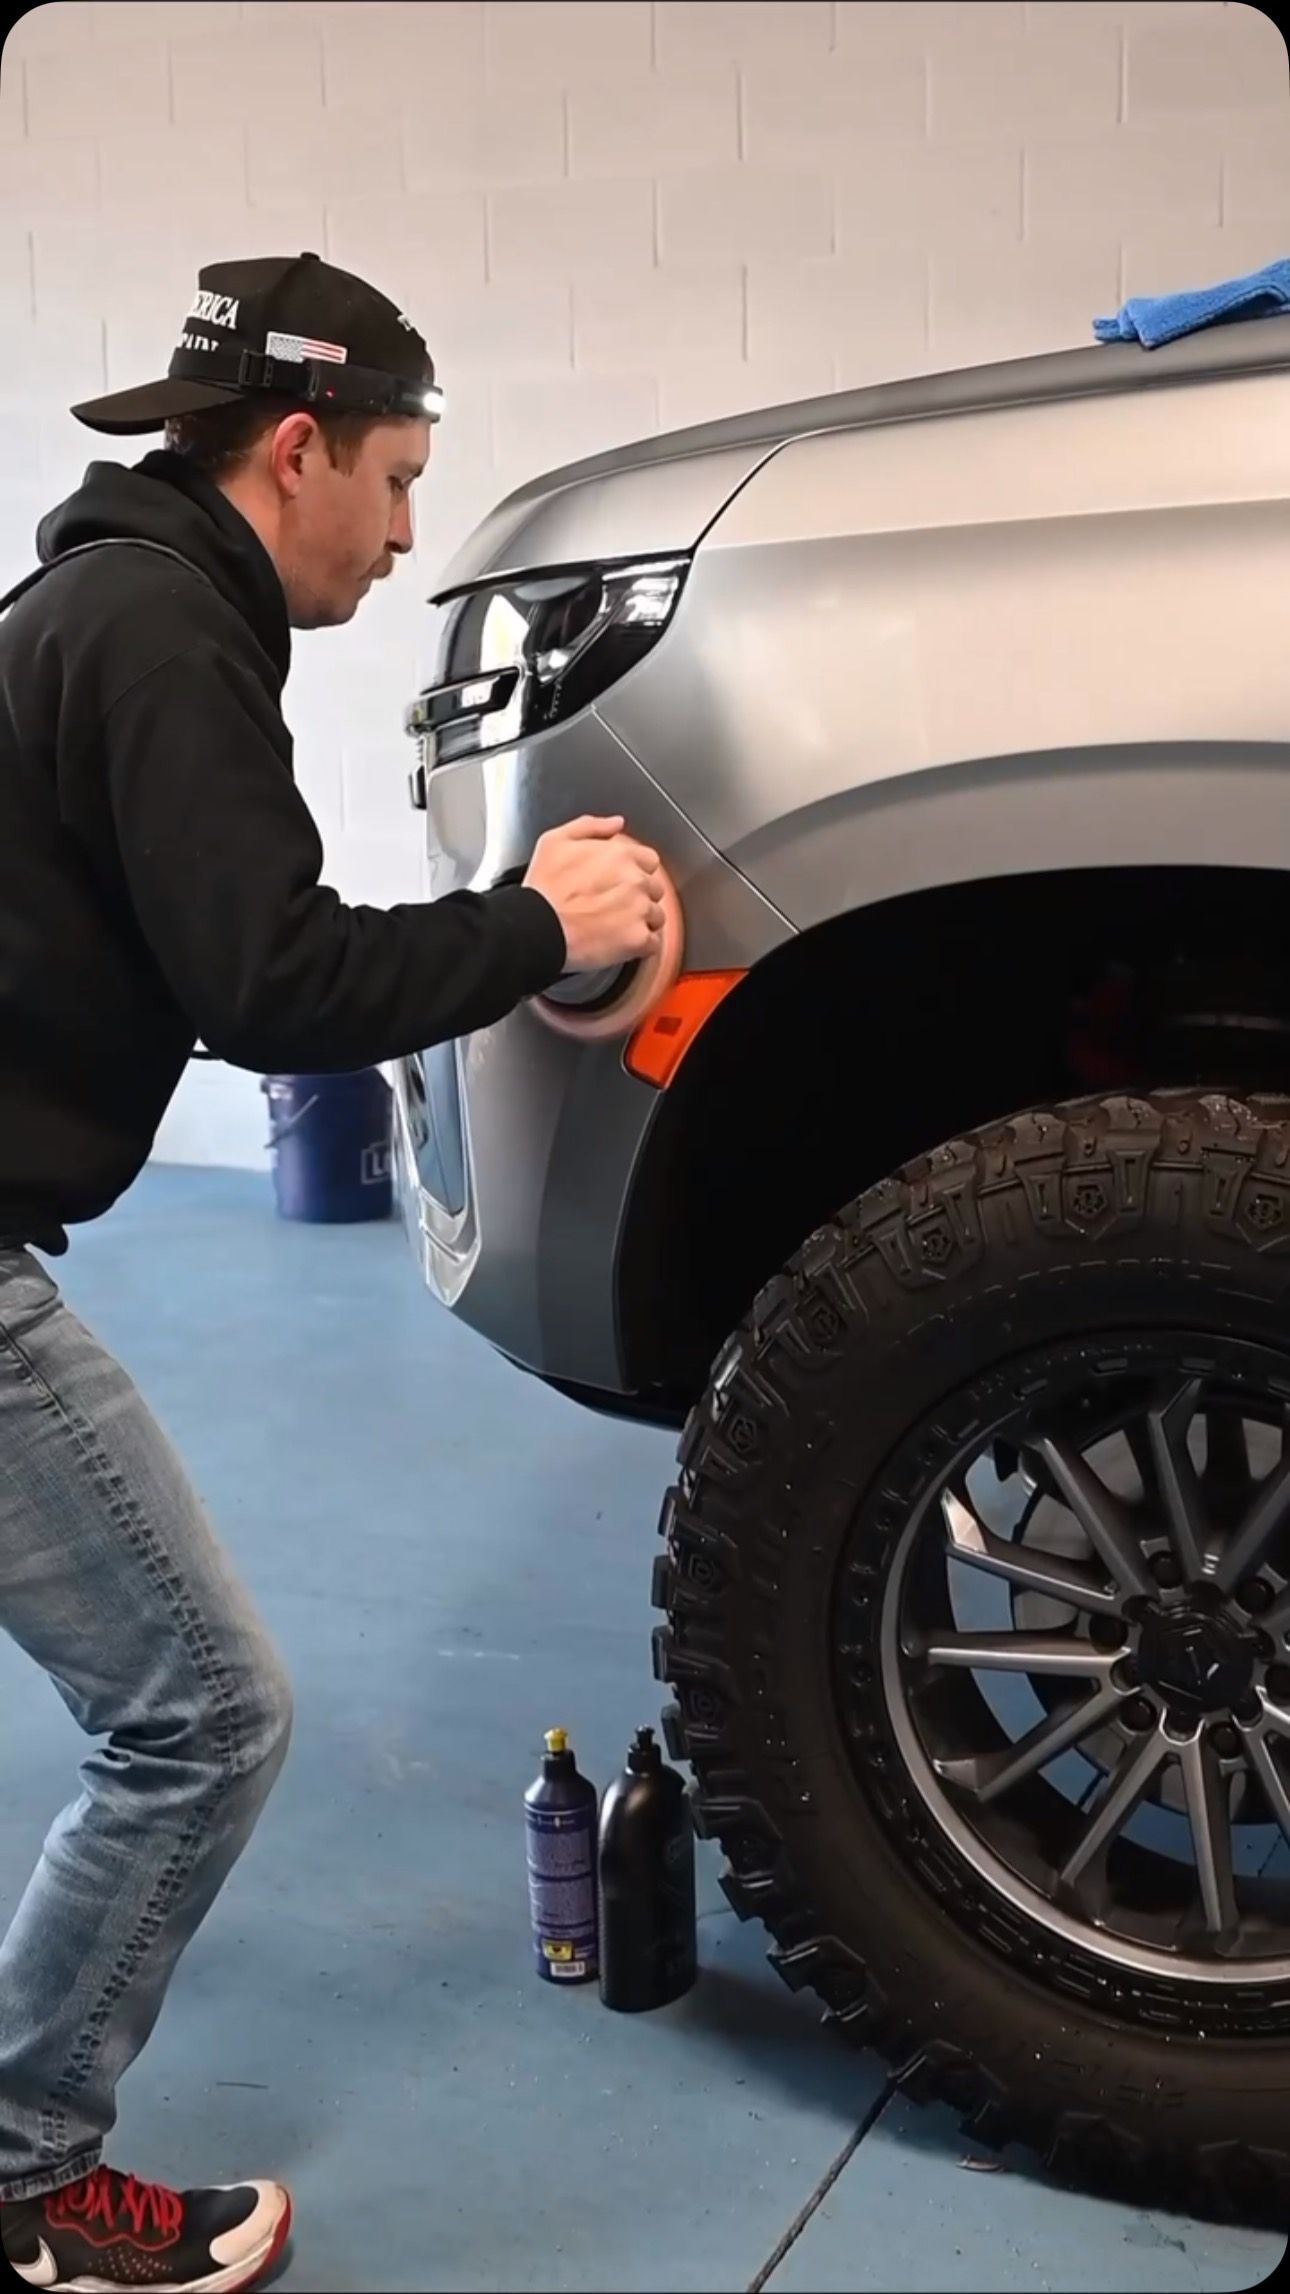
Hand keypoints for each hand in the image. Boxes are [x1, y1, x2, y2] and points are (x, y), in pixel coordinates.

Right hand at [522, 815, 666, 972]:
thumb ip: (590, 826)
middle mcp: (635, 880)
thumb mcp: (555, 841)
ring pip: (656, 917)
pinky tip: (622, 944)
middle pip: (654, 889)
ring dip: (641, 923)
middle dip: (639, 898)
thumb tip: (616, 823)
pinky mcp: (637, 939)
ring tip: (614, 928)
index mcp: (620, 855)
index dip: (636, 872)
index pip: (649, 860)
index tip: (622, 883)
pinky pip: (653, 944)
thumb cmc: (543, 889)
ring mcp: (639, 910)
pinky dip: (641, 947)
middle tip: (614, 908)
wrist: (537, 927)